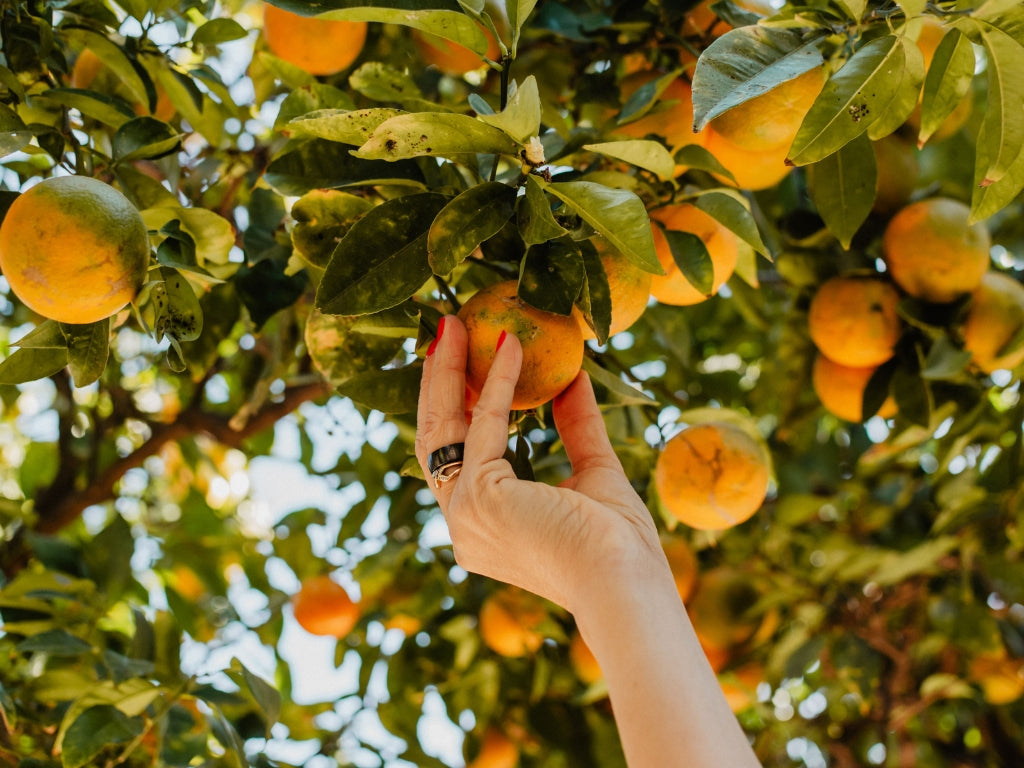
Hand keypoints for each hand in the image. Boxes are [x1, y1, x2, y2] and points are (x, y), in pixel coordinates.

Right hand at [415, 315, 666, 612]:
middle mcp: (463, 524)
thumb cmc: (617, 544)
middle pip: (437, 438)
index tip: (463, 364)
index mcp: (484, 526)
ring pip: (444, 428)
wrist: (624, 582)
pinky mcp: (478, 498)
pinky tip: (511, 345)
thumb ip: (577, 428)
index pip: (458, 457)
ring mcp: (463, 514)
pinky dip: (498, 381)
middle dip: (438, 382)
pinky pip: (484, 424)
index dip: (457, 406)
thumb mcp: (595, 471)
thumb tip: (573, 378)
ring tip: (453, 325)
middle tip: (445, 333)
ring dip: (449, 371)